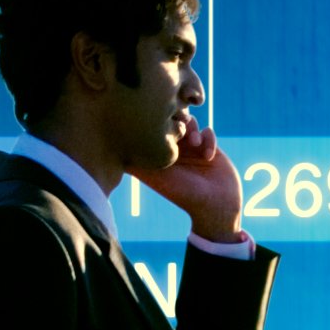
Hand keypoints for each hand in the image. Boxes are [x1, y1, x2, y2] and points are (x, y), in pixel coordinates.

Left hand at [137, 122, 244, 244]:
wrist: (216, 207)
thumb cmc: (183, 194)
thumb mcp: (156, 179)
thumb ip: (136, 165)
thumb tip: (113, 151)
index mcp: (159, 155)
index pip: (153, 130)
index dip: (157, 125)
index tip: (162, 132)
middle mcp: (174, 150)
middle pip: (171, 122)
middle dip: (176, 123)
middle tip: (181, 133)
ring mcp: (192, 149)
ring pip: (189, 123)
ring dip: (192, 128)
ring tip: (195, 143)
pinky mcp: (210, 149)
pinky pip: (208, 131)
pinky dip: (209, 139)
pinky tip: (208, 156)